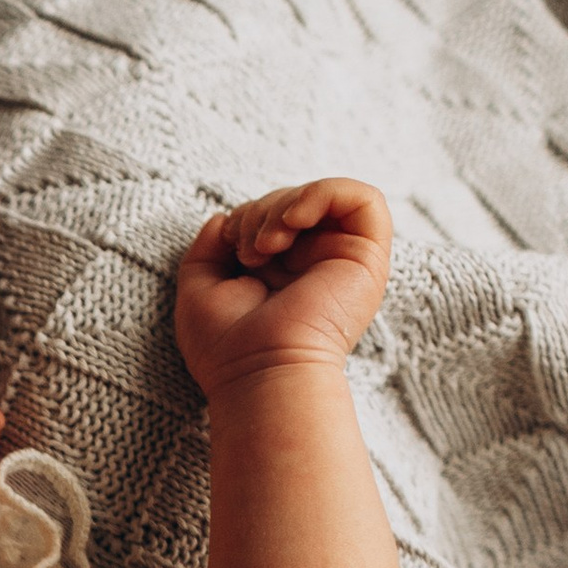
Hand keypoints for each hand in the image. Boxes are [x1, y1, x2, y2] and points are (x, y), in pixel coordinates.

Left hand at [174, 176, 390, 399]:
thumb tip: (223, 216)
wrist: (258, 373)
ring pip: (323, 196)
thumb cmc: (226, 348)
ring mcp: (343, 260)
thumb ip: (208, 249)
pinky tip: (292, 221)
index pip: (269, 215)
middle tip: (248, 251)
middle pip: (293, 202)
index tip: (230, 247)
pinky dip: (323, 194)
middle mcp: (315, 265)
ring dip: (284, 206)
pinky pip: (364, 199)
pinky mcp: (367, 259)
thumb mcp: (200, 288)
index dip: (244, 218)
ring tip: (265, 244)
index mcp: (282, 273)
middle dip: (259, 212)